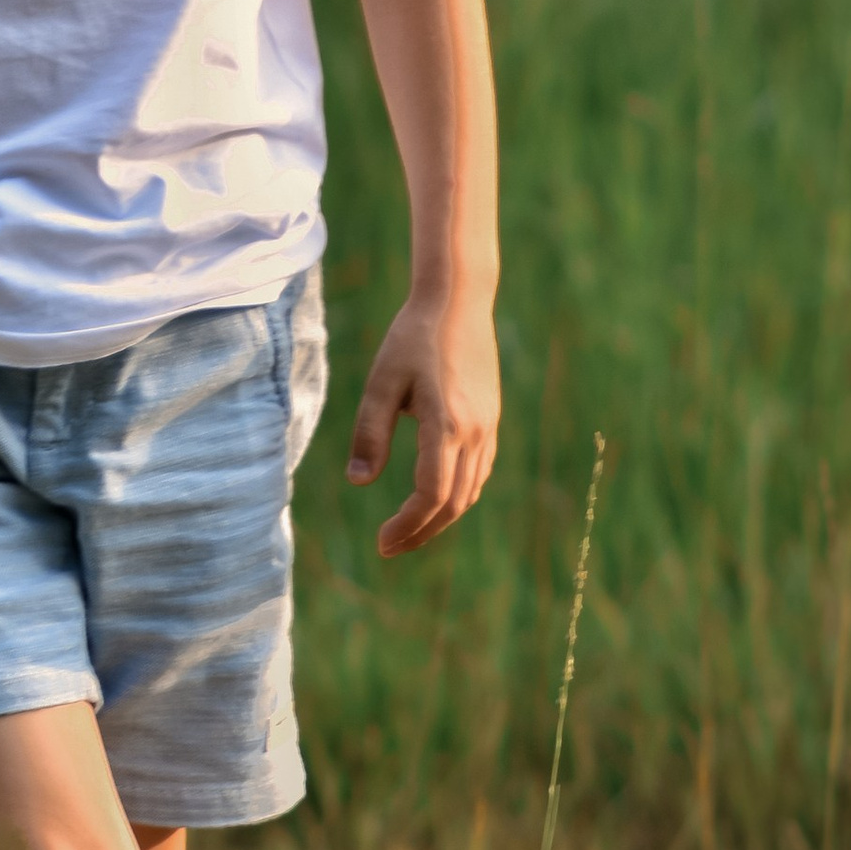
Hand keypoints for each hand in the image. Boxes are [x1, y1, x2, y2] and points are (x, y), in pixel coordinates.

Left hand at [347, 293, 499, 556]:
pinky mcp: (492, 421)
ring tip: (408, 532)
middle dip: (422, 532)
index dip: (408, 524)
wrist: (458, 302)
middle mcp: (475, 432)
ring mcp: (489, 427)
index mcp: (446, 424)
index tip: (382, 542)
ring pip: (470, 492)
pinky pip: (479, 472)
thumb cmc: (412, 337)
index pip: (431, 494)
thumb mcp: (382, 382)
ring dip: (441, 518)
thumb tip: (358, 482)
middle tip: (389, 548)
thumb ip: (370, 433)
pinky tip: (435, 500)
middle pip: (454, 503)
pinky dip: (458, 496)